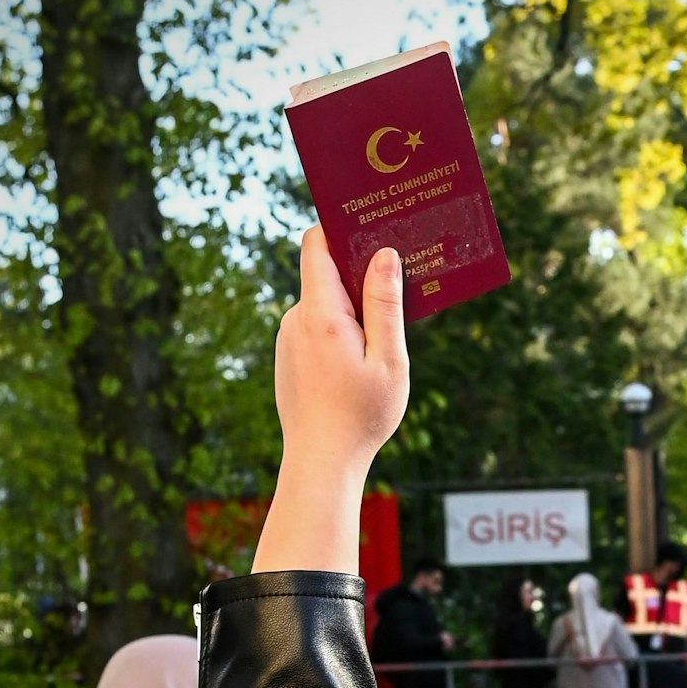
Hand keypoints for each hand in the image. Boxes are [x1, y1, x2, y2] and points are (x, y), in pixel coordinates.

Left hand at [275, 230, 409, 472]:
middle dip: (360, 277)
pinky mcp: (288, 357)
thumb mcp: (388, 360)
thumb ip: (386, 305)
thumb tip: (384, 254)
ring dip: (352, 313)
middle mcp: (295, 319)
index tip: (370, 225)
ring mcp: (288, 338)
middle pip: (326, 275)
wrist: (321, 463)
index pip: (317, 245)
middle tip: (398, 287)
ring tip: (382, 340)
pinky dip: (339, 334)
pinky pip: (316, 329)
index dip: (341, 228)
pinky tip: (360, 363)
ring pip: (323, 306)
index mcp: (320, 314)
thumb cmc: (361, 416)